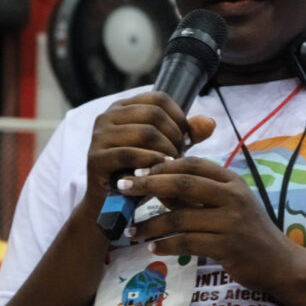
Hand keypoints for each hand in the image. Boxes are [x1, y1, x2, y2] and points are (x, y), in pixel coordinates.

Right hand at [84, 92, 214, 210]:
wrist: (115, 207)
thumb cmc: (142, 172)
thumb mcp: (167, 148)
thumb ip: (188, 133)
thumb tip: (210, 123)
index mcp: (123, 107)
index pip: (159, 99)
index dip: (179, 117)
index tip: (187, 139)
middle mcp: (107, 116)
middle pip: (154, 114)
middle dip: (174, 135)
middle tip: (180, 155)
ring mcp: (99, 136)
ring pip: (145, 132)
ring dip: (165, 150)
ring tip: (171, 164)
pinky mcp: (95, 158)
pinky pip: (130, 154)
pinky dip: (150, 162)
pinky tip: (160, 171)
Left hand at [118, 156, 298, 294]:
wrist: (279, 263)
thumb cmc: (249, 232)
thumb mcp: (225, 206)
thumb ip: (194, 196)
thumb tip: (157, 185)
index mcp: (231, 181)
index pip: (193, 164)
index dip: (163, 166)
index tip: (137, 172)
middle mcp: (233, 196)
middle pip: (183, 183)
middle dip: (149, 184)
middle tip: (123, 187)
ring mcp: (232, 221)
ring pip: (181, 217)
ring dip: (152, 224)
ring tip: (132, 231)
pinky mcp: (228, 246)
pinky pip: (188, 243)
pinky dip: (167, 245)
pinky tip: (154, 248)